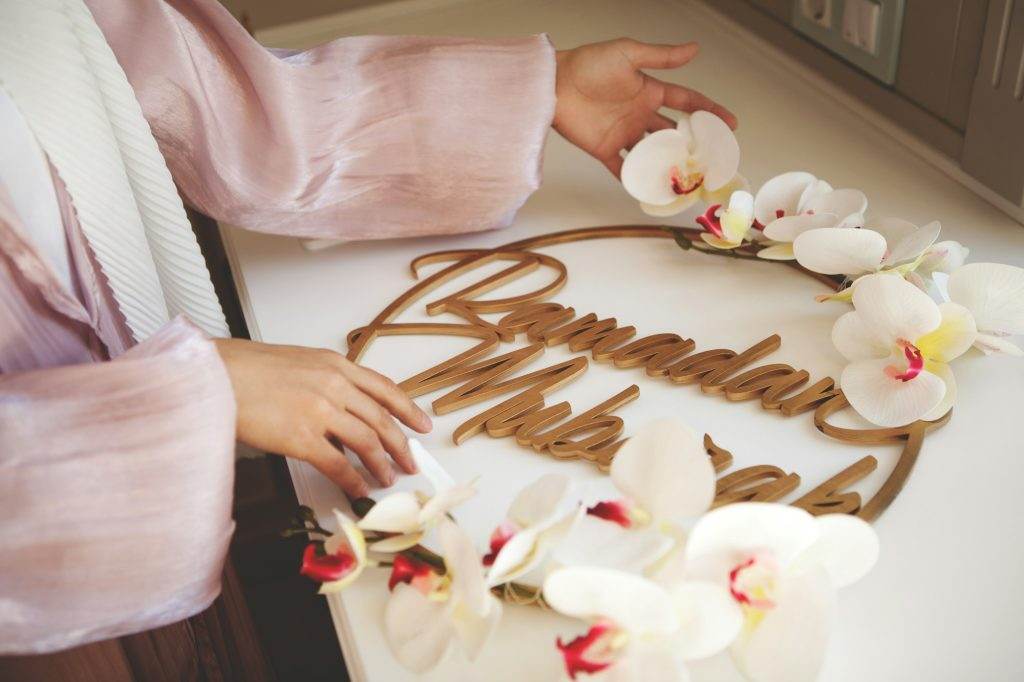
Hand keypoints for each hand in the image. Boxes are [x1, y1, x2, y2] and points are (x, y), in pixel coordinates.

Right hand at [214, 338, 431, 497]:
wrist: (214, 375)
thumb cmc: (247, 369)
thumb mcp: (299, 363)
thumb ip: (327, 382)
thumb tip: (344, 413)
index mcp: (335, 365)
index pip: (385, 388)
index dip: (408, 409)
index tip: (422, 425)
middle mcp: (335, 385)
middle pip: (382, 419)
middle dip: (400, 444)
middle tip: (410, 461)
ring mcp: (320, 411)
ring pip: (367, 442)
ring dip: (382, 464)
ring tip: (388, 479)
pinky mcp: (302, 438)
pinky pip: (338, 464)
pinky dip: (353, 480)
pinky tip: (359, 490)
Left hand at [553, 38, 737, 176]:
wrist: (553, 84)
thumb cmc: (588, 64)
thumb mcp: (629, 54)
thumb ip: (661, 57)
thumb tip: (695, 48)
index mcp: (649, 91)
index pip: (687, 102)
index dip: (710, 111)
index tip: (730, 124)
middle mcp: (640, 115)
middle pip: (674, 133)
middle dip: (694, 146)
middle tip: (713, 160)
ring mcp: (624, 134)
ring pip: (653, 154)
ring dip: (669, 166)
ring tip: (689, 180)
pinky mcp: (605, 149)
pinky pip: (623, 169)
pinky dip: (636, 181)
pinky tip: (652, 191)